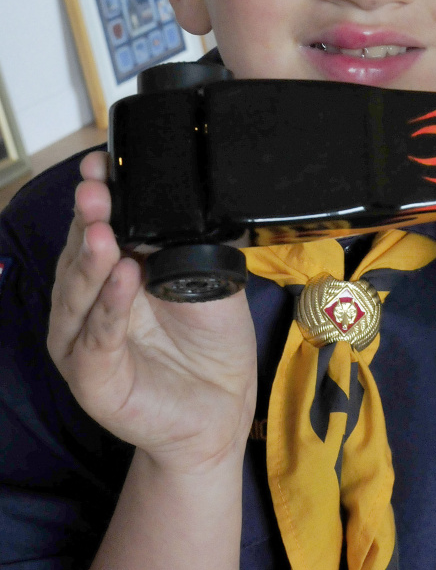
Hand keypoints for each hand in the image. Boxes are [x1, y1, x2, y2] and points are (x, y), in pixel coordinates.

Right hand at [47, 151, 256, 473]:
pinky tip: (123, 279)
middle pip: (81, 254)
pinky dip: (109, 308)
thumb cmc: (210, 341)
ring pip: (79, 294)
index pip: (97, 226)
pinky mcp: (93, 378)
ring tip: (104, 230)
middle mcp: (91, 302)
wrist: (223, 405)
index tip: (101, 163)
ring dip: (91, 260)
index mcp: (114, 272)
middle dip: (88, 219)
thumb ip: (182, 244)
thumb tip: (170, 197)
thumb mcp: (204, 278)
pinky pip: (97, 339)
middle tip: (96, 190)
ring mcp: (85, 340)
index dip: (98, 195)